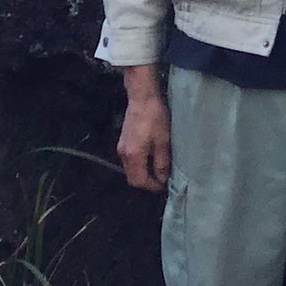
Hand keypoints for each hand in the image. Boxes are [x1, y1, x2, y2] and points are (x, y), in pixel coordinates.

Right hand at [118, 67, 171, 190]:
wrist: (142, 98)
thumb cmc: (155, 118)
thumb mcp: (163, 141)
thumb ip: (162, 162)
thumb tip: (162, 178)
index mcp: (134, 156)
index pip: (139, 181)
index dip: (151, 186)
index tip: (163, 185)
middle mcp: (123, 155)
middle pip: (132, 178)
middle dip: (146, 182)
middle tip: (161, 179)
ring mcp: (121, 148)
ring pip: (131, 170)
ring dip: (143, 173)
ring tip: (158, 169)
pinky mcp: (123, 142)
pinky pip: (130, 161)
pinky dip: (139, 164)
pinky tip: (151, 158)